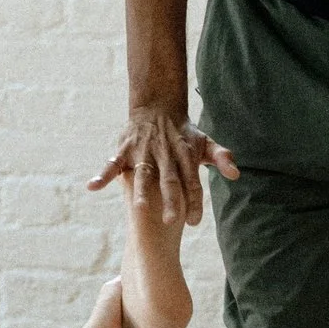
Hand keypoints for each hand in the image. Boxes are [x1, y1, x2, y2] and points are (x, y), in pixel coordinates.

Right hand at [88, 106, 238, 227]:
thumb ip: (221, 157)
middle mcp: (164, 154)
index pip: (192, 181)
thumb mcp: (205, 142)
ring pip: (143, 173)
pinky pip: (112, 163)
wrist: (158, 105)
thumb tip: (236, 174)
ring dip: (141, 190)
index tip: (195, 222)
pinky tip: (92, 187)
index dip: (194, 200)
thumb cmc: (184, 132)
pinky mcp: (125, 148)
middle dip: (170, 199)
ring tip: (140, 208)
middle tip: (172, 221)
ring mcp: (143, 150)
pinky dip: (102, 174)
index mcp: (184, 155)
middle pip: (169, 179)